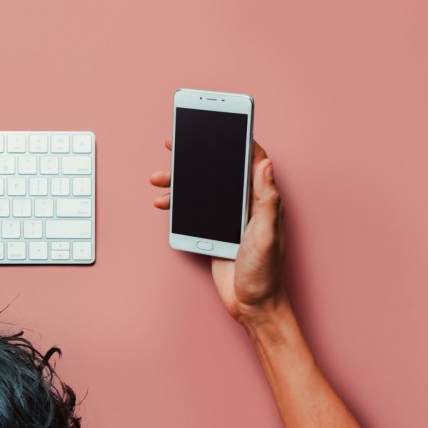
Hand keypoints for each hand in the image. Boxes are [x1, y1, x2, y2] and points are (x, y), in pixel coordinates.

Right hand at [151, 138, 288, 326]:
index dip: (237, 139)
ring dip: (180, 182)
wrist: (252, 305)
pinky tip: (164, 204)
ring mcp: (228, 218)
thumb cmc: (265, 272)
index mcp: (261, 200)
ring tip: (159, 178)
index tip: (222, 123)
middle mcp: (245, 205)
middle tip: (177, 143)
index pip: (251, 161)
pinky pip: (193, 211)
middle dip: (199, 155)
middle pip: (220, 170)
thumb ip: (266, 199)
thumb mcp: (267, 234)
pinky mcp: (214, 232)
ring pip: (202, 190)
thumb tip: (266, 163)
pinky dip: (177, 205)